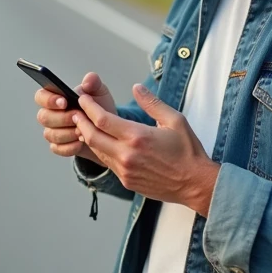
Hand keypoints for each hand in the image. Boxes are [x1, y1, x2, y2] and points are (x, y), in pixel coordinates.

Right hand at [35, 72, 116, 163]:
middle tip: (77, 117)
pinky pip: (58, 148)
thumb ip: (94, 83)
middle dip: (62, 118)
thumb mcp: (99, 93)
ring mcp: (53, 131)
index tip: (64, 102)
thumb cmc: (100, 108)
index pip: (41, 96)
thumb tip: (88, 79)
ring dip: (67, 133)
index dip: (49, 100)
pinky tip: (81, 142)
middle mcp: (50, 115)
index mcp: (56, 98)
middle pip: (43, 117)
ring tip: (83, 130)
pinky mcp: (59, 146)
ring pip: (50, 134)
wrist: (108, 130)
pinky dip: (70, 146)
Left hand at [73, 83, 219, 215]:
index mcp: (137, 136)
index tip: (83, 99)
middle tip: (76, 112)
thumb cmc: (188, 151)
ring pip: (98, 152)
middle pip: (92, 136)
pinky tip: (102, 143)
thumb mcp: (175, 120)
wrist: (195, 184)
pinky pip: (108, 164)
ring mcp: (125, 171)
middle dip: (81, 122)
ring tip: (84, 126)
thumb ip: (152, 103)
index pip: (102, 119)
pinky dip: (102, 151)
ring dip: (89, 137)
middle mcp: (127, 155)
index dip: (89, 107)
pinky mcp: (127, 181)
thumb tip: (136, 88)